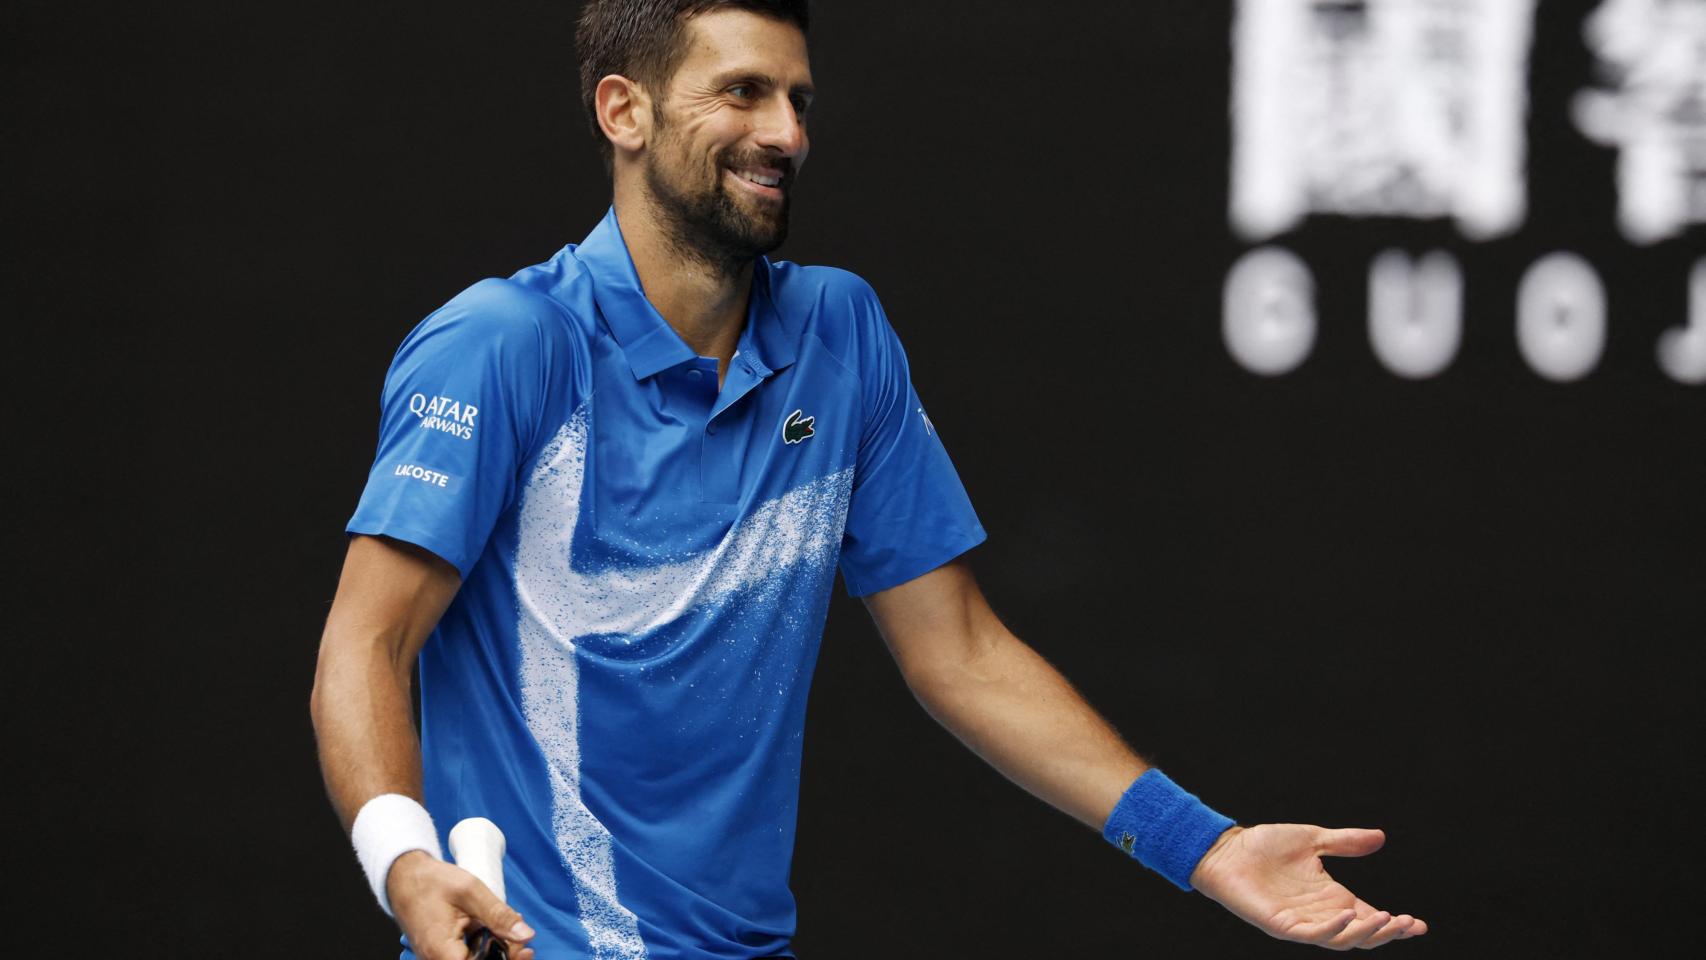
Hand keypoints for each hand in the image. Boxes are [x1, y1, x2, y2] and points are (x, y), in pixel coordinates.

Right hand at [387, 851, 537, 959]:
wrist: (404, 878)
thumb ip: (498, 915)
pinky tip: (493, 932)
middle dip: (504, 956)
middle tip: (520, 940)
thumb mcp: (470, 891)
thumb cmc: (431, 882)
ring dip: (495, 952)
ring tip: (508, 933)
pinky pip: (467, 957)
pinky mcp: (442, 956)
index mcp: (442, 951)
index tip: (523, 950)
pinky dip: (484, 948)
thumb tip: (526, 935)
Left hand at [1189, 824, 1427, 949]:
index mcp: (1330, 897)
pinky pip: (1313, 934)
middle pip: (1361, 934)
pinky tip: (1349, 914)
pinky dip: (1333, 928)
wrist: (1226, 849)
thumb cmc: (1264, 845)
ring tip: (1388, 920)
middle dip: (1388, 933)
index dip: (1394, 924)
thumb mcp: (1312, 839)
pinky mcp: (1281, 925)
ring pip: (1342, 939)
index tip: (1419, 925)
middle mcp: (1320, 913)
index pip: (1368, 916)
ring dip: (1366, 933)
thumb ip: (1344, 842)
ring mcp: (1301, 922)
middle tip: (1410, 925)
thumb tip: (1380, 837)